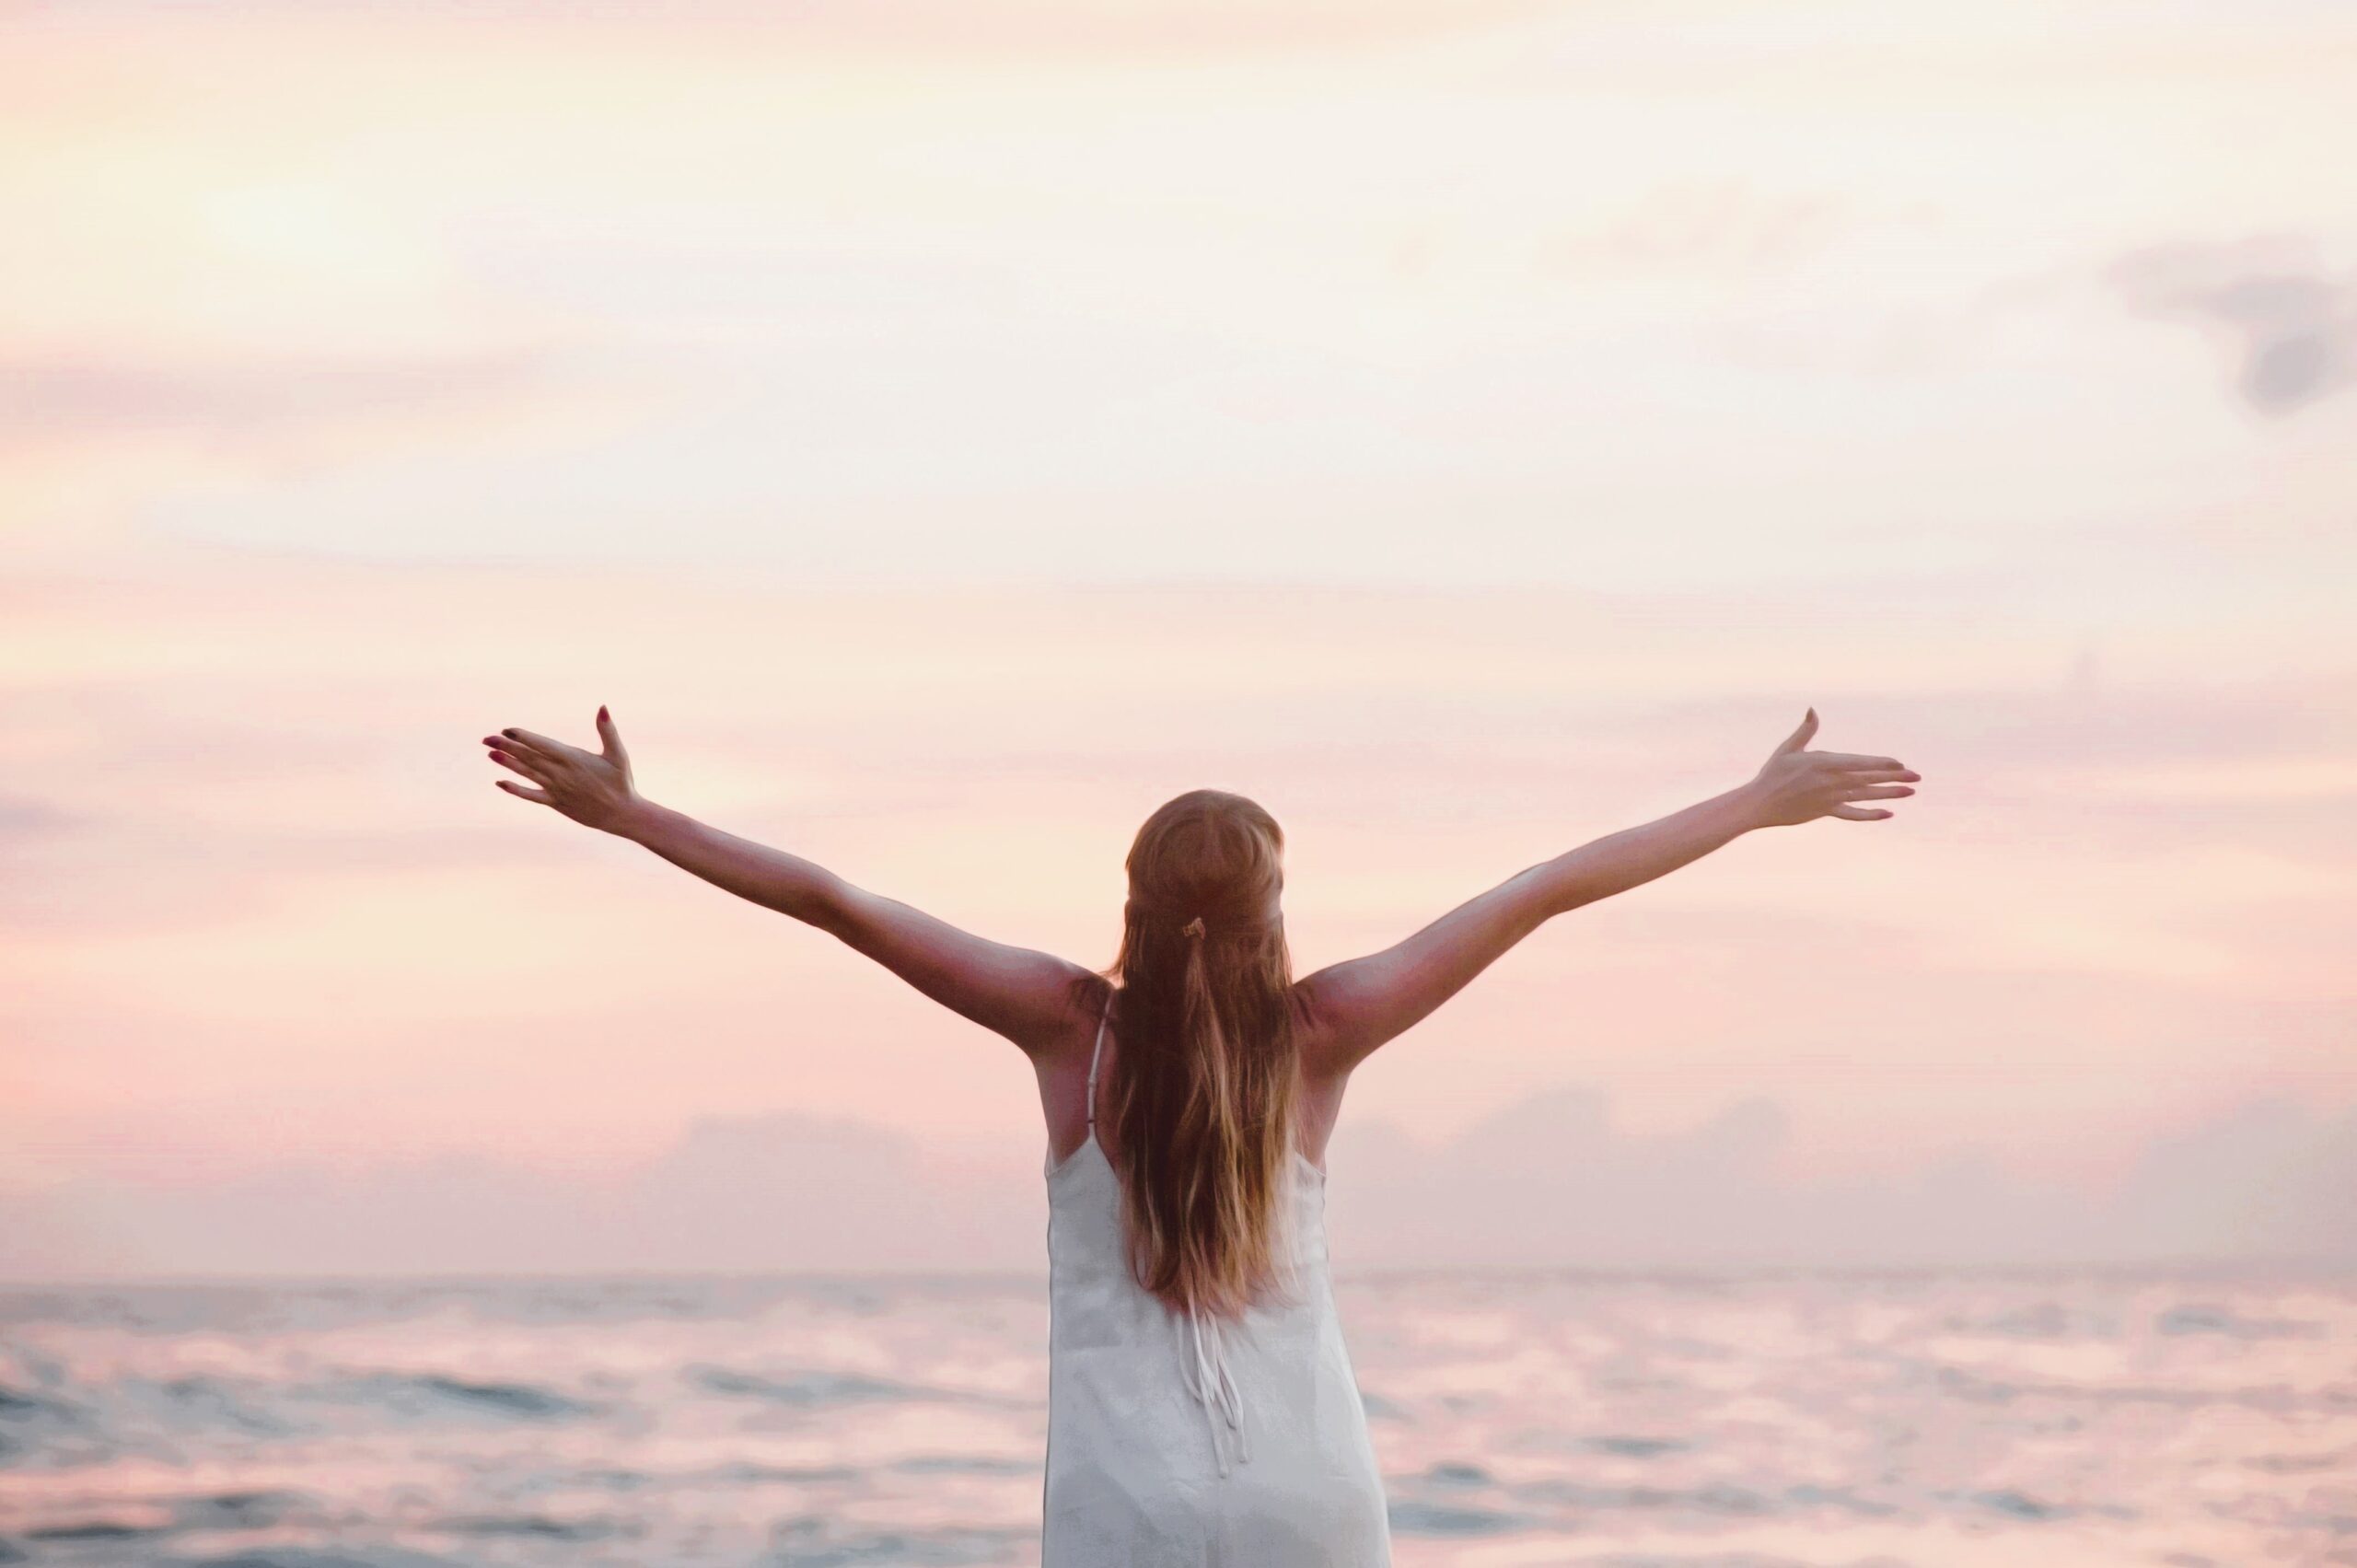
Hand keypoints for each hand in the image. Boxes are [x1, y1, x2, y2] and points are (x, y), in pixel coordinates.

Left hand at [482, 706, 640, 832]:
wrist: (622, 814)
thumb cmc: (621, 782)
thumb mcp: (618, 754)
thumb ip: (608, 730)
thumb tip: (602, 707)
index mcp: (573, 759)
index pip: (543, 745)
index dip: (524, 737)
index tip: (507, 729)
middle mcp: (561, 774)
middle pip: (529, 757)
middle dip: (507, 746)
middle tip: (487, 738)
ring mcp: (556, 789)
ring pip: (527, 774)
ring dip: (507, 763)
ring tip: (490, 753)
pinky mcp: (555, 803)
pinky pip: (531, 795)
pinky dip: (515, 789)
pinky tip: (500, 783)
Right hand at [1744, 708, 1917, 827]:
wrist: (1759, 804)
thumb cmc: (1772, 773)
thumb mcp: (1788, 748)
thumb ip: (1806, 730)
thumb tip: (1813, 709)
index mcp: (1823, 763)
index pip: (1859, 763)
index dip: (1881, 763)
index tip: (1900, 764)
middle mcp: (1830, 782)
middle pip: (1868, 779)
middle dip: (1894, 777)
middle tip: (1917, 777)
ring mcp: (1830, 799)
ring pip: (1866, 796)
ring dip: (1889, 794)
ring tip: (1910, 792)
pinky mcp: (1826, 812)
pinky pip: (1853, 814)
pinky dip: (1870, 815)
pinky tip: (1888, 814)